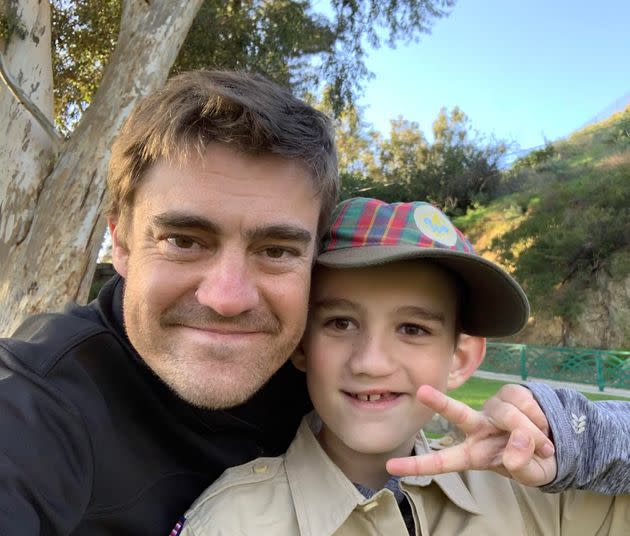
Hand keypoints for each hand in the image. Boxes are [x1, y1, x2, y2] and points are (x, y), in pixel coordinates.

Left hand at [386, 384, 557, 486]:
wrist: (558, 444)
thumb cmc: (533, 463)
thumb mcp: (530, 474)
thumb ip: (522, 464)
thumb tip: (516, 444)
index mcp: (475, 454)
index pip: (443, 462)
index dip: (418, 466)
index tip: (391, 465)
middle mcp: (478, 427)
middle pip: (457, 414)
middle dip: (440, 403)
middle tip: (422, 392)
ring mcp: (493, 409)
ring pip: (509, 417)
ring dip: (531, 434)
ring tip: (543, 446)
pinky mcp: (511, 394)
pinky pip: (526, 405)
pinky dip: (539, 420)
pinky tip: (542, 427)